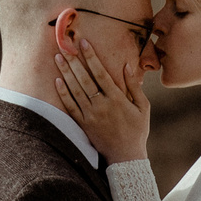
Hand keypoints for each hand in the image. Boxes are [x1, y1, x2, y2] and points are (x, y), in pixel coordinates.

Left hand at [54, 33, 149, 164]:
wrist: (125, 156)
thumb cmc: (137, 130)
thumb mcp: (143, 107)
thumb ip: (134, 86)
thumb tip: (127, 65)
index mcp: (117, 99)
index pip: (101, 73)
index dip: (92, 57)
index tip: (84, 43)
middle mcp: (102, 106)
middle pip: (85, 79)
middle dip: (74, 61)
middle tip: (65, 45)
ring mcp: (91, 116)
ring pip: (75, 90)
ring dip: (65, 73)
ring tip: (58, 57)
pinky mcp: (83, 124)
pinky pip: (70, 107)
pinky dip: (63, 94)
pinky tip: (57, 81)